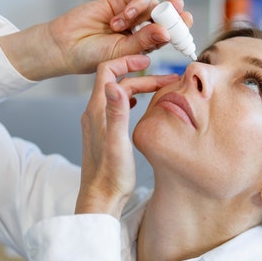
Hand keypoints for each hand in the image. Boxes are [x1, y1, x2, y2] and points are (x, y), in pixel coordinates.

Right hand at [0, 0, 192, 80]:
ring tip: (122, 24)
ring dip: (141, 11)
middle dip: (173, 12)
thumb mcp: (122, 53)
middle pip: (164, 15)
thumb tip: (166, 32)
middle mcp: (140, 28)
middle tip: (179, 10)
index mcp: (145, 45)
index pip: (168, 34)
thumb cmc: (93, 57)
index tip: (187, 23)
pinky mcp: (117, 1)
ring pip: (149, 5)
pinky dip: (132, 5)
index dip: (179, 28)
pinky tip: (120, 17)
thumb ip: (144, 41)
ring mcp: (129, 14)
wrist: (66, 47)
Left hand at [75, 55, 177, 217]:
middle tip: (167, 79)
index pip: (107, 71)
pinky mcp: (103, 133)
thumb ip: (117, 112)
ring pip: (118, 94)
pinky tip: (140, 105)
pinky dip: (131, 99)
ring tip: (159, 89)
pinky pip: (116, 107)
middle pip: (116, 81)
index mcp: (97, 111)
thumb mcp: (118, 142)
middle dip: (141, 76)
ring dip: (138, 87)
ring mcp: (97, 123)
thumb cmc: (111, 175)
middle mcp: (94, 113)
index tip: (149, 61)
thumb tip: (114, 85)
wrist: (100, 199)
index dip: (127, 61)